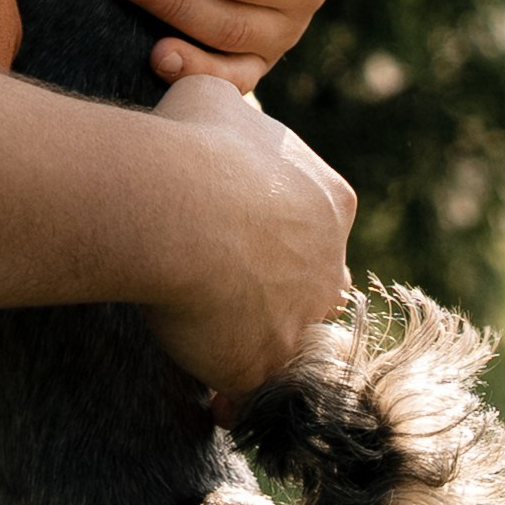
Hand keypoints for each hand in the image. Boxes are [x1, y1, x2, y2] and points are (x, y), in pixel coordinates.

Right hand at [139, 78, 354, 394]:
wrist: (173, 206)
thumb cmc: (193, 144)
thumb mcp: (216, 99)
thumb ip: (229, 111)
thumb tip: (214, 102)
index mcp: (331, 201)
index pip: (320, 224)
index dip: (281, 231)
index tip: (245, 236)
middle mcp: (329, 266)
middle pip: (314, 288)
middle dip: (279, 294)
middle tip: (228, 294)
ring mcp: (300, 320)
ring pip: (291, 344)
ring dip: (262, 346)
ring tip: (220, 350)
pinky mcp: (263, 365)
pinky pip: (255, 393)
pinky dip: (237, 399)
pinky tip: (215, 405)